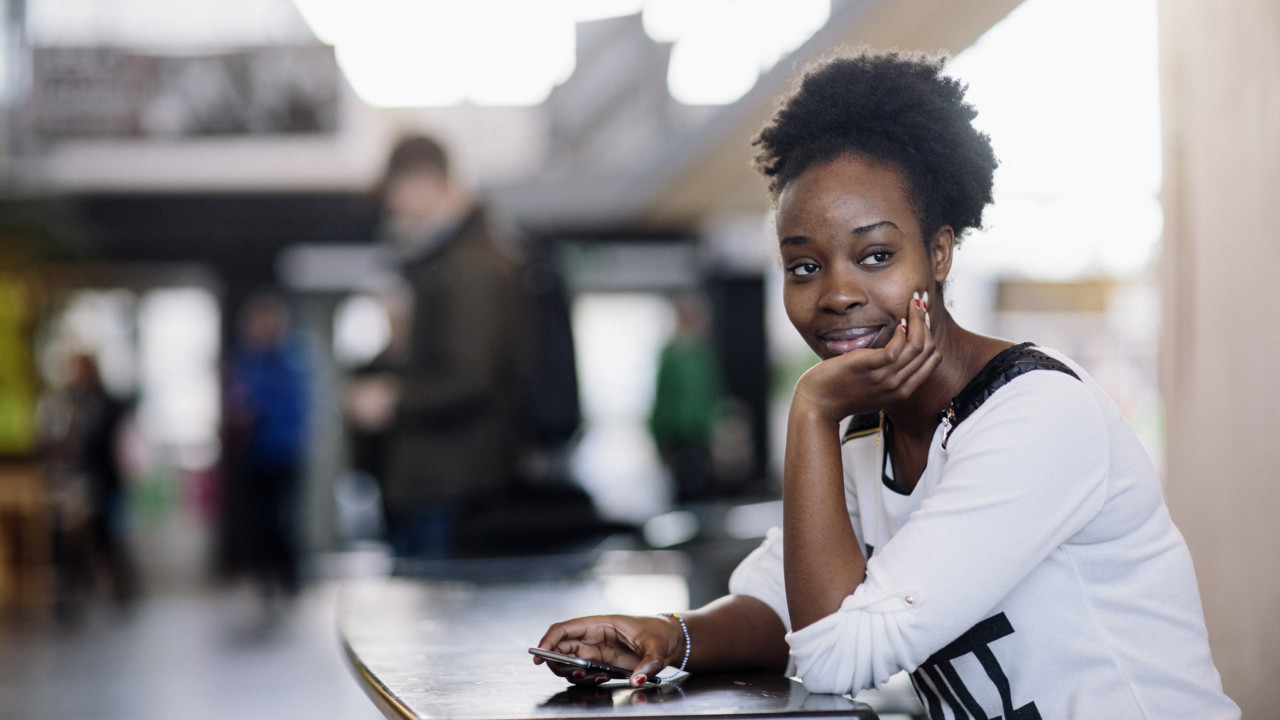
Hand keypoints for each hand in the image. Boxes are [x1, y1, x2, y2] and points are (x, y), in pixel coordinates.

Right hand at [534, 614, 681, 686]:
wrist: (671, 641)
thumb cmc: (661, 635)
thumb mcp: (658, 648)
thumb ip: (648, 664)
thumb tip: (637, 679)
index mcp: (600, 624)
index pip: (564, 629)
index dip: (548, 641)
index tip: (539, 657)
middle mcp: (593, 637)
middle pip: (561, 648)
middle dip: (558, 663)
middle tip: (575, 672)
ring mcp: (596, 651)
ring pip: (569, 663)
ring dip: (573, 673)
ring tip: (596, 677)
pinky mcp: (602, 664)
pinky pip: (583, 673)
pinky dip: (585, 679)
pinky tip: (602, 678)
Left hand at [793, 290, 939, 421]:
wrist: (819, 405)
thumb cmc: (843, 392)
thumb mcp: (874, 388)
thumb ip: (889, 374)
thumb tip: (897, 350)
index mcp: (903, 391)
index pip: (933, 359)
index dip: (931, 334)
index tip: (923, 318)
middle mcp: (898, 386)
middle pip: (928, 349)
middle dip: (927, 321)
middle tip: (920, 302)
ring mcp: (884, 378)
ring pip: (916, 345)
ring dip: (917, 319)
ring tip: (912, 303)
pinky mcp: (867, 367)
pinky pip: (895, 348)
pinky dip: (901, 332)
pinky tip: (897, 322)